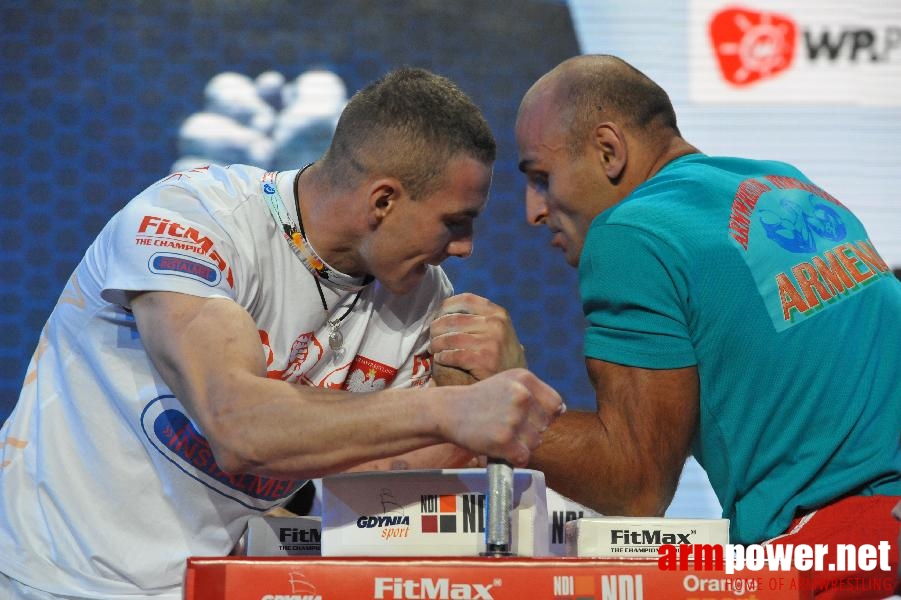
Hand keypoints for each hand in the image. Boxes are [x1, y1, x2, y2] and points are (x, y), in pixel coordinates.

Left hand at [430, 293, 526, 380]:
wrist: (515, 385)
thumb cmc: (500, 357)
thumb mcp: (498, 331)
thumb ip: (477, 318)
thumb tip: (443, 308)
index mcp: (498, 313)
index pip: (465, 300)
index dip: (446, 307)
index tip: (438, 317)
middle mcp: (496, 324)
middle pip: (452, 319)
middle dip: (436, 328)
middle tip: (432, 337)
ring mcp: (492, 342)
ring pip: (450, 337)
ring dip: (436, 344)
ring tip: (434, 349)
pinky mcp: (484, 360)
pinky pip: (453, 354)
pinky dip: (443, 356)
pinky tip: (441, 359)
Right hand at [441, 368, 564, 466]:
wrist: (449, 410)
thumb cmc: (482, 398)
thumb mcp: (508, 382)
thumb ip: (535, 393)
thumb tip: (562, 410)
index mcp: (525, 378)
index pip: (555, 403)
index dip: (543, 414)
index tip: (526, 416)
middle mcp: (521, 396)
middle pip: (545, 426)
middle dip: (530, 430)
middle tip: (505, 424)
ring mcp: (512, 418)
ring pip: (535, 443)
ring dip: (520, 444)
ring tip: (499, 433)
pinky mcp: (504, 440)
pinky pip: (523, 457)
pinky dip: (513, 458)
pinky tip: (498, 447)